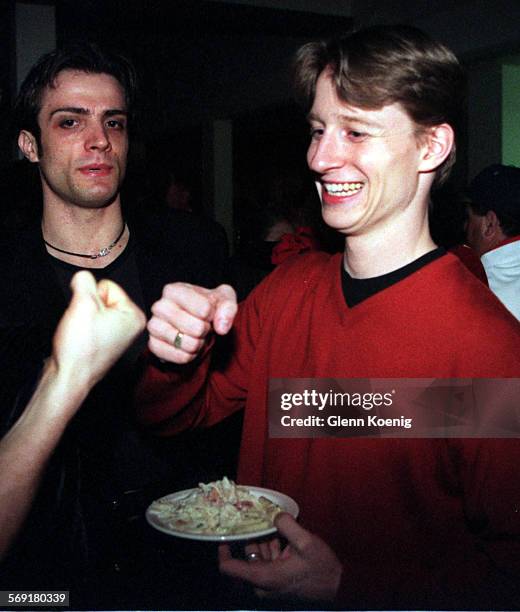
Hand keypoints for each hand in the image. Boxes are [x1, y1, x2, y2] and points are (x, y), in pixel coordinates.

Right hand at [51, 271, 145, 388]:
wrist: (69, 377)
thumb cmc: (81, 348)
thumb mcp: (82, 303)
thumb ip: (84, 281)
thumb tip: (83, 277)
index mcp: (134, 314)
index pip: (107, 285)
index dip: (91, 297)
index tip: (89, 316)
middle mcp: (131, 324)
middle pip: (102, 296)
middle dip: (87, 307)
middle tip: (84, 326)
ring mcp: (118, 334)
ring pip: (94, 308)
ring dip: (83, 316)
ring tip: (82, 333)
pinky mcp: (105, 341)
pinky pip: (90, 321)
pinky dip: (82, 327)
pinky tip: (81, 340)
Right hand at [147, 282, 236, 362]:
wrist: (195, 323)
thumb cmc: (208, 307)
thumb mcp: (223, 299)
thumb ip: (228, 307)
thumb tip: (221, 327)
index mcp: (174, 290)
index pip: (204, 309)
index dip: (213, 315)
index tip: (209, 313)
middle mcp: (160, 306)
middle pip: (196, 328)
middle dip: (206, 330)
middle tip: (203, 326)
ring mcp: (154, 326)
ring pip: (188, 344)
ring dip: (199, 344)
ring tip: (196, 336)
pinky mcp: (153, 345)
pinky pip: (180, 357)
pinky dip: (191, 356)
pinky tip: (189, 347)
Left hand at [218, 513, 342, 601]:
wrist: (339, 587)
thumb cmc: (321, 569)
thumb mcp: (306, 543)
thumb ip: (288, 526)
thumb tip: (275, 514)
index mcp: (264, 577)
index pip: (229, 568)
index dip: (223, 551)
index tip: (224, 533)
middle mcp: (263, 582)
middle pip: (246, 557)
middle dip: (251, 536)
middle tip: (253, 515)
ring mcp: (271, 582)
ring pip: (258, 556)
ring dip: (263, 539)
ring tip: (270, 520)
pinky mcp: (279, 579)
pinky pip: (269, 560)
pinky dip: (272, 546)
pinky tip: (280, 533)